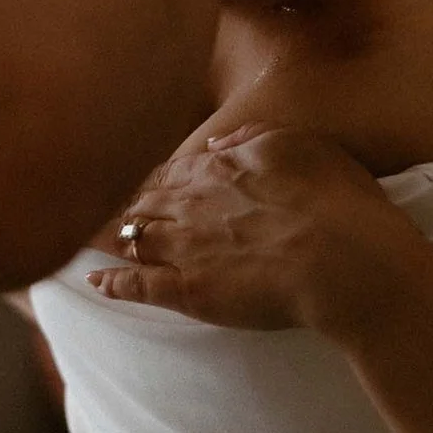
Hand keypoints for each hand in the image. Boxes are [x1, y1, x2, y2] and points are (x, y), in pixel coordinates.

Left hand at [88, 123, 411, 333]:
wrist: (348, 263)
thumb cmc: (338, 201)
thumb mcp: (301, 146)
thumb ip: (253, 140)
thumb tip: (218, 145)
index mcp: (219, 168)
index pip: (171, 170)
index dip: (150, 176)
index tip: (133, 176)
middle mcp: (192, 203)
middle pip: (142, 200)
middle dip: (117, 201)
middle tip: (93, 202)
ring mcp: (185, 248)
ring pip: (132, 236)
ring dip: (107, 234)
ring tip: (83, 235)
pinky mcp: (188, 291)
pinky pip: (137, 286)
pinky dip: (112, 283)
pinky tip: (94, 281)